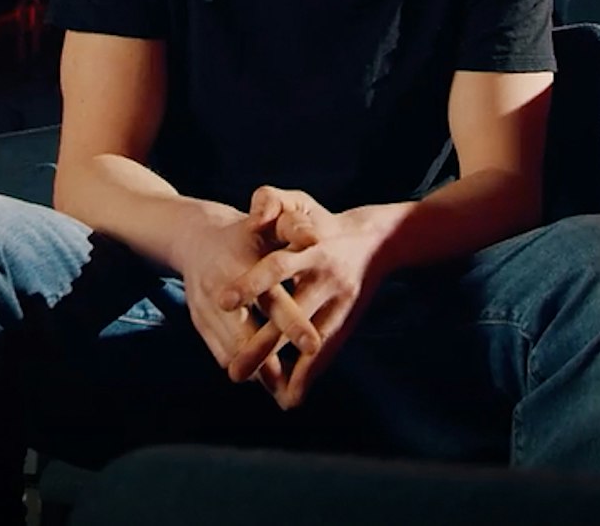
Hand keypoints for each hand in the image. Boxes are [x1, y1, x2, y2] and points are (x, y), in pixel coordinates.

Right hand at [167, 204, 323, 397]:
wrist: (195, 237)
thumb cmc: (246, 230)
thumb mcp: (268, 222)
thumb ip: (292, 227)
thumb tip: (315, 236)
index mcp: (240, 265)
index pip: (270, 299)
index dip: (291, 323)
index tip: (314, 344)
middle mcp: (219, 292)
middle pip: (246, 336)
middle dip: (270, 363)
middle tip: (295, 386)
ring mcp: (204, 311)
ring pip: (232, 352)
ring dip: (258, 373)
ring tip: (286, 391)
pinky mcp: (199, 323)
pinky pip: (220, 353)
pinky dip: (244, 369)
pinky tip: (267, 380)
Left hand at [221, 186, 386, 409]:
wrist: (375, 239)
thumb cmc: (322, 220)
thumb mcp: (299, 202)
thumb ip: (271, 201)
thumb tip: (254, 213)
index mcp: (311, 247)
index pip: (277, 266)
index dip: (252, 283)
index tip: (224, 300)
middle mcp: (325, 277)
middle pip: (290, 313)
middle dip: (263, 344)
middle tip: (234, 372)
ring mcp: (337, 302)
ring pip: (308, 341)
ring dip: (284, 369)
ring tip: (258, 392)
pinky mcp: (345, 320)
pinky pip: (325, 353)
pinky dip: (307, 375)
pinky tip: (289, 399)